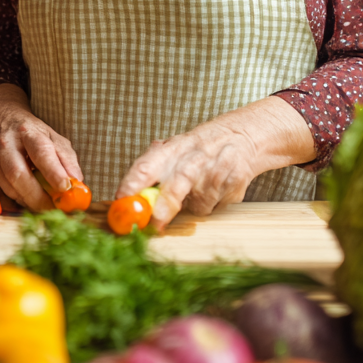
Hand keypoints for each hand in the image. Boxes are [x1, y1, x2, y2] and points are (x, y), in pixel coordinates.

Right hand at [0, 83, 82, 210]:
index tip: (65, 188)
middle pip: (18, 174)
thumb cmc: (32, 134)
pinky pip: (0, 196)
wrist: (1, 121)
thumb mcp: (54, 138)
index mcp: (28, 132)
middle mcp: (7, 145)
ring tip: (45, 206)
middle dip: (37, 197)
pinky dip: (16, 204)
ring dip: (29, 202)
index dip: (53, 172)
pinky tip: (27, 201)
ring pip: (9, 188)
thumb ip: (67, 160)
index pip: (41, 152)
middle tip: (54, 210)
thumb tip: (77, 184)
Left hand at [115, 97, 315, 227]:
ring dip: (194, 206)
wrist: (241, 137)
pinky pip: (216, 206)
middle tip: (155, 225)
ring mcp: (214, 171)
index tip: (122, 202)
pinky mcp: (234, 183)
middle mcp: (190, 159)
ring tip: (198, 191)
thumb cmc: (197, 149)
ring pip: (198, 204)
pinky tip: (216, 189)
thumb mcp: (172, 149)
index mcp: (169, 150)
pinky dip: (213, 204)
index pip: (145, 167)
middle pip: (175, 187)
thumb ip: (151, 168)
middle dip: (164, 208)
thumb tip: (125, 195)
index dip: (131, 185)